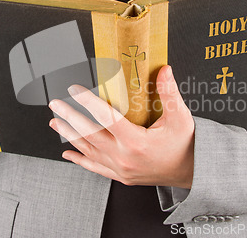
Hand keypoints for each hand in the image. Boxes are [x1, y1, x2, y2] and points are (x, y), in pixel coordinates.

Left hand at [49, 65, 194, 187]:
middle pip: (89, 134)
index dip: (87, 101)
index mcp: (137, 142)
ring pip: (88, 150)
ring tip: (55, 122)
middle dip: (69, 117)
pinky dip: (80, 160)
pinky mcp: (121, 175)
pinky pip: (95, 167)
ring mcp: (120, 169)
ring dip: (69, 135)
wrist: (191, 172)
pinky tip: (68, 154)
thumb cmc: (185, 145)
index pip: (106, 117)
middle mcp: (124, 157)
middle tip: (55, 104)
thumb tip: (164, 70)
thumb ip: (169, 93)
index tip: (74, 89)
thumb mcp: (180, 118)